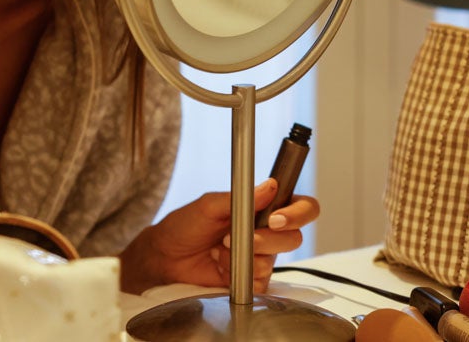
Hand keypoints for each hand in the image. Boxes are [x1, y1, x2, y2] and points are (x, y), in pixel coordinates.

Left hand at [118, 179, 319, 294]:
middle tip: (236, 237)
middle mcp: (268, 232)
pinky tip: (222, 268)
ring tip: (220, 251)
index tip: (275, 219)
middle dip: (265, 239)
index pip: (301, 207)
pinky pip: (260, 283)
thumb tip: (270, 186)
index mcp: (263, 208)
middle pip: (293, 237)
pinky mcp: (252, 281)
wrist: (166, 257)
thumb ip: (242, 197)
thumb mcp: (209, 205)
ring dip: (243, 257)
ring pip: (273, 261)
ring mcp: (261, 258)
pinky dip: (240, 276)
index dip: (298, 213)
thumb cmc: (186, 226)